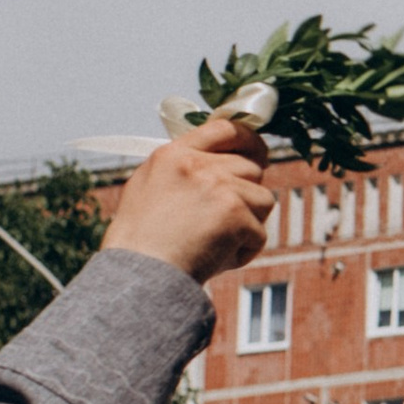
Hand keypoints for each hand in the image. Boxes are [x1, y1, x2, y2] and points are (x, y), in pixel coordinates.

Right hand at [102, 117, 272, 283]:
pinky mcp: (235, 213)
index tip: (257, 153)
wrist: (139, 275)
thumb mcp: (149, 187)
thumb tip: (220, 161)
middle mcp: (197, 165)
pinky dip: (244, 251)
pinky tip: (214, 258)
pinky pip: (259, 233)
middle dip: (247, 194)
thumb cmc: (140, 242)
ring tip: (214, 242)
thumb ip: (183, 169)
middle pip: (252, 167)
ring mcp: (219, 187)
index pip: (224, 129)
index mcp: (173, 154)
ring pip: (263, 199)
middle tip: (224, 221)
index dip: (248, 139)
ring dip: (248, 224)